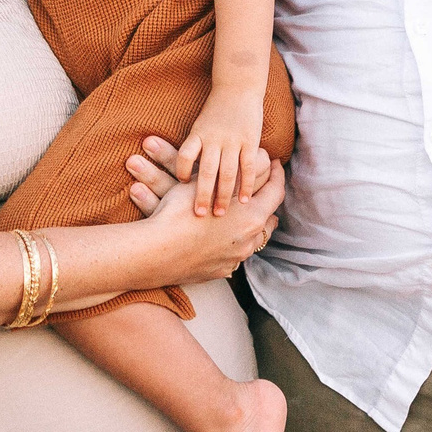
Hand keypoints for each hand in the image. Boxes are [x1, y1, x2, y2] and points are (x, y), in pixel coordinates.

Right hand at [130, 154, 284, 284]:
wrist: (155, 252)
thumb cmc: (180, 212)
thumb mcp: (211, 184)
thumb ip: (241, 173)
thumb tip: (262, 160)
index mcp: (252, 217)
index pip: (275, 191)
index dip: (276, 174)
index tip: (274, 163)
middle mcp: (249, 241)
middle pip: (267, 217)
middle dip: (265, 202)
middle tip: (259, 188)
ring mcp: (235, 259)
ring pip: (252, 239)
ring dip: (250, 224)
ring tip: (242, 212)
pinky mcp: (220, 271)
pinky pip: (234, 254)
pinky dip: (233, 243)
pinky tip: (223, 235)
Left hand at [178, 89, 270, 212]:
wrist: (237, 87)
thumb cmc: (215, 111)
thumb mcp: (198, 126)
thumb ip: (193, 147)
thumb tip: (176, 170)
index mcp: (198, 134)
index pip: (185, 155)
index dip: (181, 171)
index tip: (180, 187)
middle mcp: (214, 139)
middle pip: (206, 171)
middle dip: (202, 195)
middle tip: (199, 215)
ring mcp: (233, 141)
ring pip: (227, 172)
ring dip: (224, 195)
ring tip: (220, 214)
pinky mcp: (250, 141)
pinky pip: (247, 167)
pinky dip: (246, 184)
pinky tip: (244, 201)